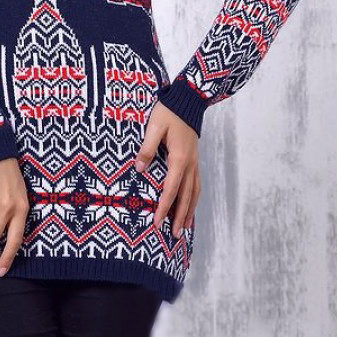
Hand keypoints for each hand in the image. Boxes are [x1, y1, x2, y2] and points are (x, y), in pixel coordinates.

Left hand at [135, 101, 200, 236]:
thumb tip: (139, 169)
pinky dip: (194, 198)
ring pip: (194, 192)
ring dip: (189, 211)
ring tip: (184, 228)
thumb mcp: (154, 127)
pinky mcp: (195, 159)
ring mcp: (195, 162)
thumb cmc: (169, 111)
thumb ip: (147, 148)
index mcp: (179, 159)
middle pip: (185, 196)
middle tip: (173, 236)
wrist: (189, 100)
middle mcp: (190, 164)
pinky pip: (196, 184)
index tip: (157, 224)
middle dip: (179, 217)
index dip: (163, 208)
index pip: (171, 190)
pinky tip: (190, 205)